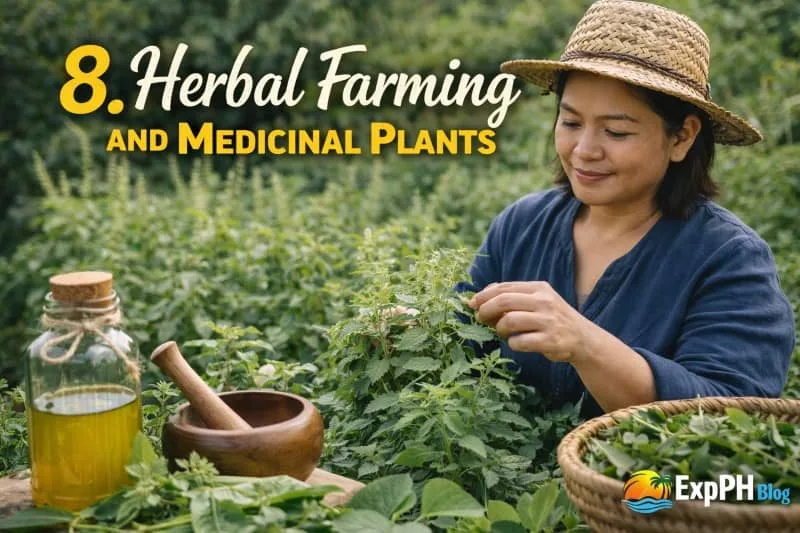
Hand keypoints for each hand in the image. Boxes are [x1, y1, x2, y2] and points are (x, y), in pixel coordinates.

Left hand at [468, 281, 588, 362]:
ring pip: (509, 321)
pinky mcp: (550, 341)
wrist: (583, 338)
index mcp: (538, 288)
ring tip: (502, 332)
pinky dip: (512, 343)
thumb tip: (479, 297)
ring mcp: (548, 321)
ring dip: (499, 328)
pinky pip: (518, 342)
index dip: (483, 296)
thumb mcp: (537, 300)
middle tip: (480, 318)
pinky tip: (517, 342)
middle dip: (485, 310)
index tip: (472, 304)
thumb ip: (512, 296)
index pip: (503, 288)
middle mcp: (544, 302)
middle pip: (503, 301)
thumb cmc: (552, 318)